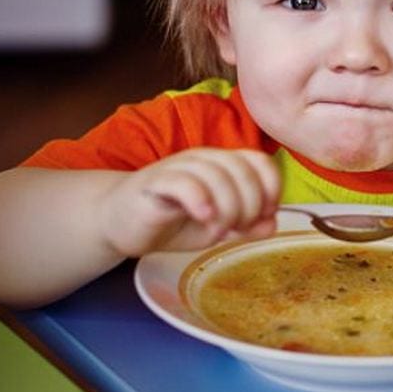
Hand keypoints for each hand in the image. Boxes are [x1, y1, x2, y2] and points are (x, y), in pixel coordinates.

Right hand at [98, 148, 280, 256]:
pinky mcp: (156, 181)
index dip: (271, 188)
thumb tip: (272, 224)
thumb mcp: (216, 227)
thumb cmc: (172, 222)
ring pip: (217, 175)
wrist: (120, 223)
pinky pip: (185, 182)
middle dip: (249, 205)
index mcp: (223, 165)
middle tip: (239, 230)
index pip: (260, 161)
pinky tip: (204, 219)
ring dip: (228, 209)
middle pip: (242, 170)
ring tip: (219, 232)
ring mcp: (179, 167)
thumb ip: (245, 225)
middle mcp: (204, 159)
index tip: (265, 215)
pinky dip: (201, 201)